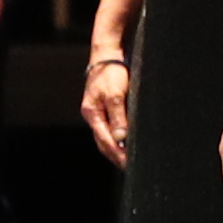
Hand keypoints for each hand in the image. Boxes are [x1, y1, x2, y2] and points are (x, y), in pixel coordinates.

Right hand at [79, 42, 134, 167]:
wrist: (106, 55)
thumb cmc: (111, 73)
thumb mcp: (116, 94)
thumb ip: (118, 117)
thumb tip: (120, 138)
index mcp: (93, 113)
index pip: (105, 140)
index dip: (117, 153)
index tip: (129, 164)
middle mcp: (93, 115)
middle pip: (102, 142)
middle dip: (115, 156)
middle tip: (129, 167)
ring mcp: (97, 112)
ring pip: (104, 137)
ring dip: (114, 149)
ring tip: (126, 160)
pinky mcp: (103, 108)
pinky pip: (108, 129)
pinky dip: (115, 139)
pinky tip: (123, 143)